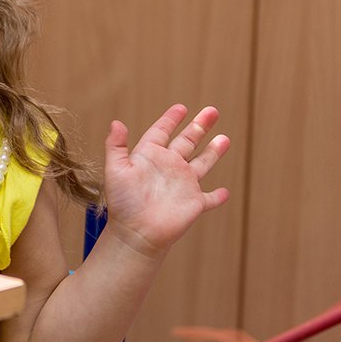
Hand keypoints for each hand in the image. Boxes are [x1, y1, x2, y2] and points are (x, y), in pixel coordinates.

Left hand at [102, 105, 229, 259]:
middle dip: (200, 126)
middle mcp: (168, 167)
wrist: (136, 233)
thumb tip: (116, 123)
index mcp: (150, 156)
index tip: (181, 108)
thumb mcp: (115, 170)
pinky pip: (210, 198)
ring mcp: (183, 185)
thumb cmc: (123, 203)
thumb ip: (115, 146)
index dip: (170, 119)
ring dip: (214, 152)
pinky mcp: (194, 203)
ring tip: (224, 138)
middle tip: (212, 111)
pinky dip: (218, 196)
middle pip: (188, 141)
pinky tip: (225, 192)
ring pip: (202, 163)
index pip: (161, 132)